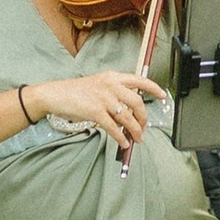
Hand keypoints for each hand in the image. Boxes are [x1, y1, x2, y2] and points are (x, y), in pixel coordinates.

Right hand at [42, 68, 170, 157]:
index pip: (139, 80)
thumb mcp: (98, 85)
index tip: (162, 95)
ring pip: (127, 117)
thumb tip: (130, 110)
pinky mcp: (95, 111)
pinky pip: (114, 127)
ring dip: (134, 131)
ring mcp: (103, 98)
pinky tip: (123, 143)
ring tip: (136, 138)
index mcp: (112, 77)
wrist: (56, 94)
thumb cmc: (76, 92)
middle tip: (144, 127)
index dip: (153, 88)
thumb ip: (114, 92)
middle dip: (144, 118)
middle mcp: (110, 85)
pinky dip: (120, 138)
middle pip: (137, 102)